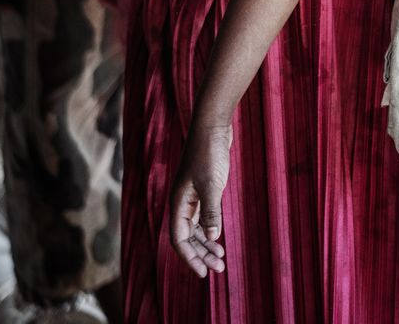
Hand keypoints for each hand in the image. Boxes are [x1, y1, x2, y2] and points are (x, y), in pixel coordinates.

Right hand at [170, 120, 232, 276]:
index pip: (179, 240)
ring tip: (221, 259)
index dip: (191, 258)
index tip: (204, 272)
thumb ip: (211, 211)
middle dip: (200, 255)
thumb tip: (211, 238)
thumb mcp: (211, 183)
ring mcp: (192, 196)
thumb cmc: (209, 152)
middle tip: (217, 269)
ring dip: (206, 244)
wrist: (212, 126)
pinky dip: (209, 229)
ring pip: (195, 229)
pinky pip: (202, 217)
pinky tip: (218, 237)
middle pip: (187, 238)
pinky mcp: (203, 189)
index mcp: (178, 203)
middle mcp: (182, 202)